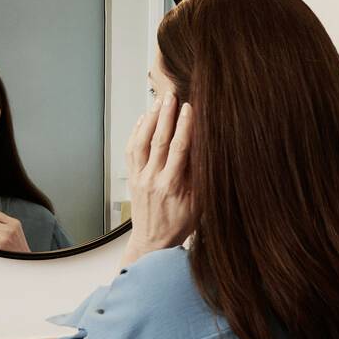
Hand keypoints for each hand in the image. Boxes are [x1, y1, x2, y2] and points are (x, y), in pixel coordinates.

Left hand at [123, 91, 195, 264]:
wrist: (153, 242)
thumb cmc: (179, 224)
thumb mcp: (199, 205)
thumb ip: (201, 178)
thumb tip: (207, 152)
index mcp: (172, 186)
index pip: (179, 149)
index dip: (185, 127)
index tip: (190, 109)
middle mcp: (153, 179)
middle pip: (159, 140)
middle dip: (166, 115)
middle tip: (171, 96)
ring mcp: (140, 177)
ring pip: (142, 142)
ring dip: (150, 119)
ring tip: (158, 102)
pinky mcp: (132, 177)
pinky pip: (132, 150)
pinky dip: (136, 132)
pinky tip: (143, 119)